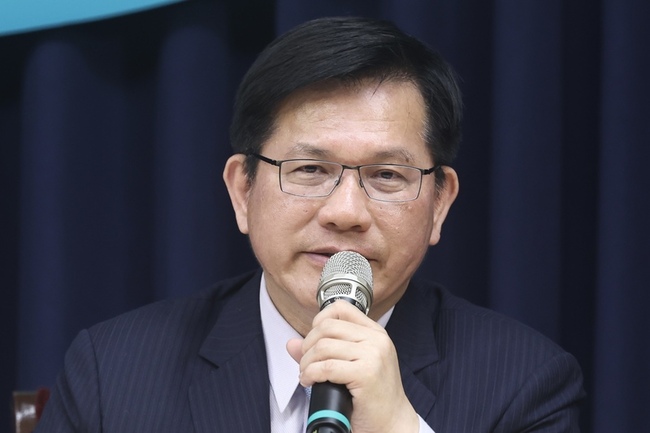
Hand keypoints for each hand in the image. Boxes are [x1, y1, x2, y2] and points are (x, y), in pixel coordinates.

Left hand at [286, 300, 419, 432]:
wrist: (392, 422)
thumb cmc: (373, 396)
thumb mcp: (352, 365)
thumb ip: (324, 350)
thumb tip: (292, 343)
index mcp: (375, 332)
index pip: (341, 308)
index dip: (319, 320)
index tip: (313, 340)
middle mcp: (376, 339)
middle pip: (327, 327)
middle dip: (308, 345)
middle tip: (306, 363)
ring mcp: (373, 355)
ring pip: (323, 347)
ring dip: (307, 363)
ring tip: (307, 375)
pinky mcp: (366, 373)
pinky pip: (326, 367)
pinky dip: (310, 374)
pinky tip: (310, 381)